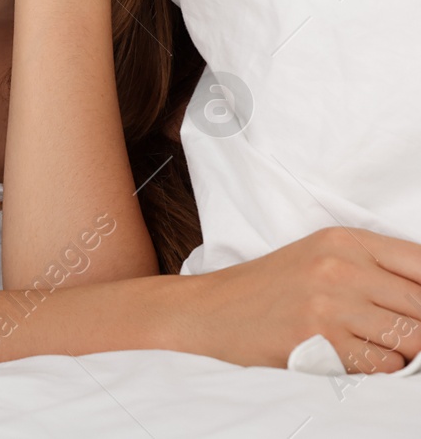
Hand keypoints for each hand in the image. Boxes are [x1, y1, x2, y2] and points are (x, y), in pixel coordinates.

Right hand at [176, 227, 420, 371]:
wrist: (210, 312)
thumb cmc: (270, 289)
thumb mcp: (320, 258)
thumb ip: (375, 270)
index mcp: (344, 240)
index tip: (418, 310)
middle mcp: (339, 267)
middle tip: (401, 334)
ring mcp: (329, 304)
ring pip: (411, 339)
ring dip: (403, 351)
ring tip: (372, 344)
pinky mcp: (319, 341)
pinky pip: (384, 365)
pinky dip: (380, 368)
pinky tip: (353, 356)